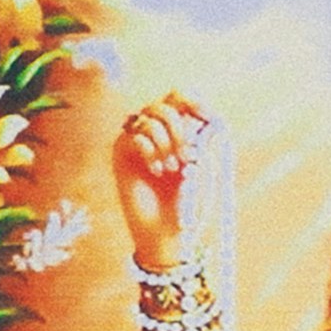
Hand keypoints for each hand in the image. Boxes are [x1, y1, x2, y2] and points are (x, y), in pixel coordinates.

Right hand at [111, 93, 215, 264]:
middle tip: (187, 157)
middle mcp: (153, 132)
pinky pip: (135, 136)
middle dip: (179, 128)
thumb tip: (210, 121)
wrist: (163, 231)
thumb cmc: (183, 203)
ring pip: (149, 119)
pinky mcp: (120, 153)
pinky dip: (151, 152)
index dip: (192, 102)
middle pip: (163, 105)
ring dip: (166, 143)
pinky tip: (157, 172)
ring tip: (172, 169)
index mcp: (174, 132)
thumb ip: (200, 144)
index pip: (177, 99)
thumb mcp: (199, 170)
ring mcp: (134, 141)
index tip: (208, 116)